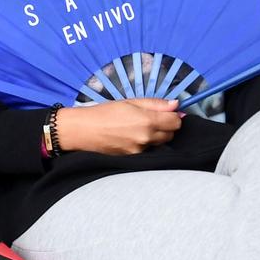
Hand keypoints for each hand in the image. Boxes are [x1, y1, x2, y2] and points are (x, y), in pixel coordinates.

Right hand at [54, 98, 182, 155]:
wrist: (84, 131)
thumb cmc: (105, 113)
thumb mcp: (130, 102)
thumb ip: (155, 104)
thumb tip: (176, 104)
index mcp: (147, 120)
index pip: (176, 121)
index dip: (174, 115)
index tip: (167, 112)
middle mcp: (146, 138)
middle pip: (171, 134)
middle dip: (166, 126)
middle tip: (152, 119)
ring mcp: (140, 150)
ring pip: (160, 143)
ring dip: (157, 136)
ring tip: (139, 128)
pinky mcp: (133, 158)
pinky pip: (148, 150)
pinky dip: (146, 144)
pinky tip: (132, 137)